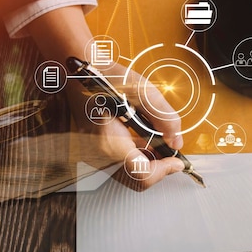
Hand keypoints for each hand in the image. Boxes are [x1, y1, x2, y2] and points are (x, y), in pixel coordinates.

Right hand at [27, 5, 184, 188]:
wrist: (75, 71)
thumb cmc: (104, 76)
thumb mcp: (142, 90)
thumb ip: (164, 117)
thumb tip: (176, 140)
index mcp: (109, 140)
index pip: (142, 173)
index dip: (165, 170)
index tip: (177, 162)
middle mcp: (98, 154)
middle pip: (135, 179)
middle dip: (158, 169)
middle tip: (171, 156)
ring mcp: (93, 155)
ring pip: (127, 174)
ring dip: (147, 164)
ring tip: (160, 146)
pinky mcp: (92, 151)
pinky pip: (117, 164)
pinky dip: (135, 157)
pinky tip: (144, 141)